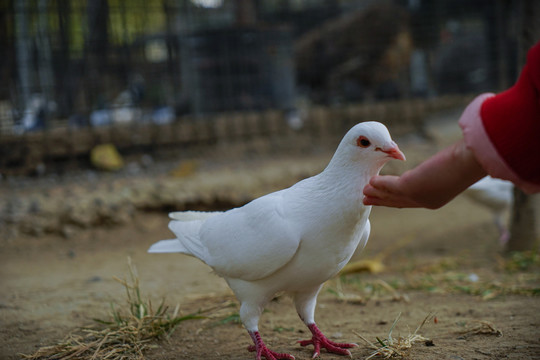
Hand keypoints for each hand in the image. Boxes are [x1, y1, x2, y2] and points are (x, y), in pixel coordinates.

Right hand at [363, 139, 486, 208]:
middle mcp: (426, 201)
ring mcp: (418, 195)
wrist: (472, 160)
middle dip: (381, 201)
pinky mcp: (412, 185)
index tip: (382, 198)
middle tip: (366, 200)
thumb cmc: (468, 160)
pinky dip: (379, 184)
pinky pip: (390, 186)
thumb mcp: (452, 167)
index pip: (410, 201)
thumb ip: (443, 169)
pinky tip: (371, 181)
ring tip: (363, 191)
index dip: (394, 200)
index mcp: (435, 199)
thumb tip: (450, 157)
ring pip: (391, 196)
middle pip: (397, 203)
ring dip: (376, 193)